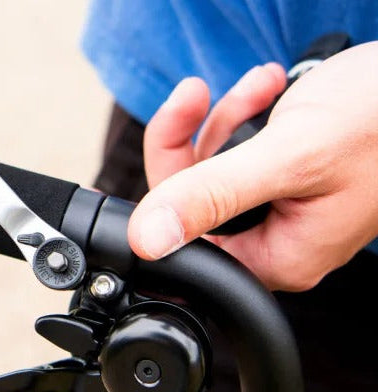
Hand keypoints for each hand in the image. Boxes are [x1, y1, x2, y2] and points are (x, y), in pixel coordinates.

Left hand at [128, 42, 377, 290]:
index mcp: (277, 258)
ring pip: (216, 172)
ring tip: (260, 88)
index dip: (168, 186)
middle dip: (195, 141)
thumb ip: (213, 197)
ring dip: (225, 121)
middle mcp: (275, 242)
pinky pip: (243, 154)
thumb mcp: (289, 156)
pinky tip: (270, 89)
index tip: (176, 130)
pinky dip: (246, 117)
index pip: (190, 240)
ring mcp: (282, 211)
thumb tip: (146, 241)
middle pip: (196, 202)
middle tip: (200, 97)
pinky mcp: (287, 181)